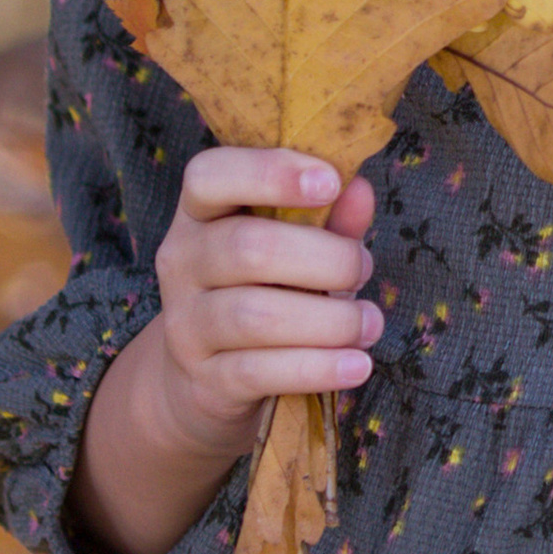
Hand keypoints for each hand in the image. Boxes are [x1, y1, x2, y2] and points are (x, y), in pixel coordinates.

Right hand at [148, 147, 381, 461]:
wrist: (205, 381)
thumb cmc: (263, 292)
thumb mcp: (293, 249)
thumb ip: (327, 218)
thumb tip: (359, 188)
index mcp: (199, 214)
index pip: (210, 176)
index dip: (270, 172)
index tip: (331, 182)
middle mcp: (182, 263)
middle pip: (248, 247)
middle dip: (326, 258)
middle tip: (364, 269)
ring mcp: (187, 325)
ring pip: (256, 315)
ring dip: (331, 320)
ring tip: (370, 323)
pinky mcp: (206, 381)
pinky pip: (260, 371)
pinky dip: (318, 368)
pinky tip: (357, 365)